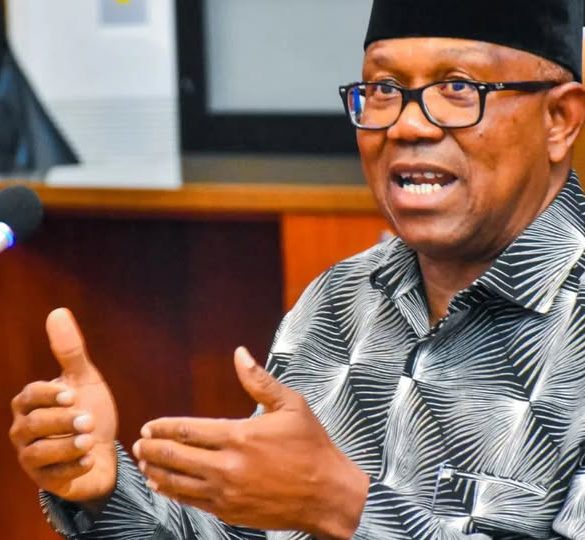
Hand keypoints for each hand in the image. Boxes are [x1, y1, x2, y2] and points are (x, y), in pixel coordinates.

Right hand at [9, 308, 117, 508]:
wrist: (104, 448)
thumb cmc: (90, 409)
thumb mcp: (85, 379)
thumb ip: (70, 351)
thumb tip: (58, 311)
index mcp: (31, 403)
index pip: (30, 396)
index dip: (48, 395)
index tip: (72, 394)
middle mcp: (25, 430)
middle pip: (33, 425)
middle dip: (61, 421)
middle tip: (88, 418)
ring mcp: (32, 457)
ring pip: (39, 453)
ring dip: (67, 446)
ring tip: (90, 439)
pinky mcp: (45, 480)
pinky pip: (52, 477)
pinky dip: (72, 468)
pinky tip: (89, 459)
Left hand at [133, 347, 368, 538]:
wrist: (327, 494)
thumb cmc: (311, 446)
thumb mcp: (291, 405)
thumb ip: (259, 380)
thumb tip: (239, 353)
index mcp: (240, 436)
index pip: (189, 430)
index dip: (165, 427)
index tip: (149, 426)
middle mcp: (228, 466)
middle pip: (177, 457)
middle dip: (154, 449)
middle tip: (139, 444)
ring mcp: (227, 492)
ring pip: (179, 483)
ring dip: (158, 472)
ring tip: (144, 465)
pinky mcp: (231, 512)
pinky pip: (193, 502)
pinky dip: (174, 493)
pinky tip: (165, 487)